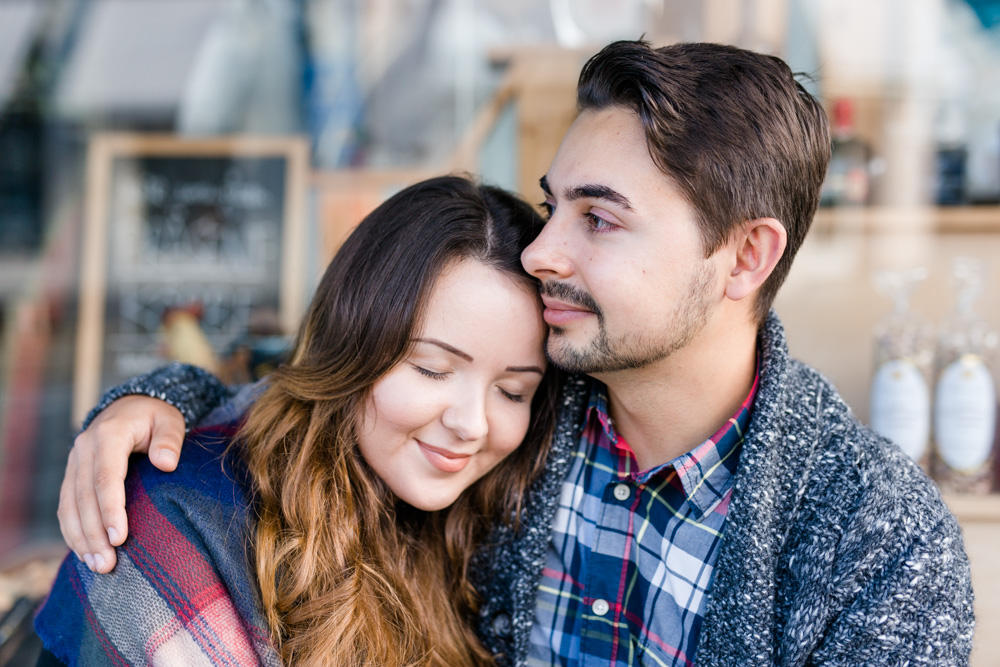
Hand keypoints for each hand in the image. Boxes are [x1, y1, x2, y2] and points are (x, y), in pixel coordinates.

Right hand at [58, 395, 185, 572]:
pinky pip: (66, 507)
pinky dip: (73, 531)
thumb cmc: (156, 418)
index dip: (111, 510)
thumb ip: (170, 440)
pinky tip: (85, 553)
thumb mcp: (170, 420)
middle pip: (84, 498)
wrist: (130, 407)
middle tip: (107, 564)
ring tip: (97, 565)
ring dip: (81, 538)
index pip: (106, 478)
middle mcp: (84, 449)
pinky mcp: (72, 475)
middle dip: (94, 534)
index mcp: (109, 435)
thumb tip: (166, 463)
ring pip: (70, 506)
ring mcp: (75, 462)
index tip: (120, 538)